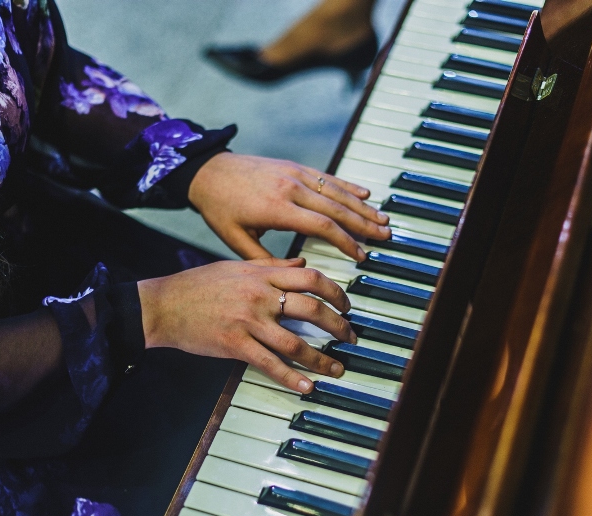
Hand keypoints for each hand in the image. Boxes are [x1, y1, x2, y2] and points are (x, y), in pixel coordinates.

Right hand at [137, 257, 354, 391]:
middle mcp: (259, 296)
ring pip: (295, 342)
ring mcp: (248, 321)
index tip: (346, 305)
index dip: (336, 292)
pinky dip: (292, 377)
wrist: (162, 305)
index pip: (311, 278)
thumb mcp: (237, 267)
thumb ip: (272, 265)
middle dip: (338, 325)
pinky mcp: (234, 345)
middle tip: (351, 337)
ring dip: (322, 358)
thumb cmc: (197, 286)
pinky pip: (269, 364)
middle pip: (312, 308)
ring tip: (337, 368)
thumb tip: (303, 262)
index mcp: (262, 275)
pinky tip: (308, 386)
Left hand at [189, 153, 390, 260]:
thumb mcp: (236, 241)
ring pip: (336, 191)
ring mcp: (294, 174)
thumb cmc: (219, 209)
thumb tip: (300, 271)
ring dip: (362, 206)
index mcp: (277, 208)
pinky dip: (348, 186)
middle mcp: (290, 187)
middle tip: (385, 236)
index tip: (361, 256)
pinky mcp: (294, 167)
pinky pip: (327, 176)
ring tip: (383, 219)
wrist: (206, 172)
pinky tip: (364, 194)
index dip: (345, 242)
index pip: (321, 226)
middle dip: (364, 224)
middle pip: (336, 208)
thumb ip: (266, 260)